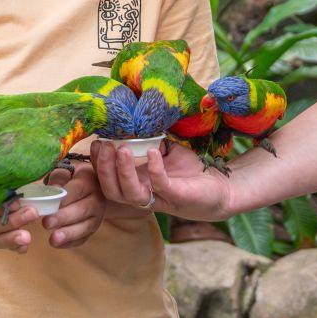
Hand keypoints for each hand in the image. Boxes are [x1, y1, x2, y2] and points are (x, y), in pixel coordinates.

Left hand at [39, 163, 104, 248]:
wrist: (90, 187)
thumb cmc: (71, 179)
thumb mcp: (65, 172)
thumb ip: (58, 179)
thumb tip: (53, 189)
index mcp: (88, 182)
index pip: (77, 190)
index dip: (63, 199)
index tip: (49, 206)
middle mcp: (97, 199)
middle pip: (82, 210)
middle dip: (63, 218)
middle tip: (46, 223)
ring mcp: (97, 216)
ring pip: (85, 227)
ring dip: (69, 234)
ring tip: (53, 239)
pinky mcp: (93, 229)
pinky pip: (83, 238)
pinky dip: (70, 242)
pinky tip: (57, 244)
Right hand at [92, 139, 234, 221]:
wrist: (221, 187)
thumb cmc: (190, 170)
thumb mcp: (165, 151)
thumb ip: (148, 140)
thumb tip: (133, 119)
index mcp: (137, 184)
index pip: (108, 180)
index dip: (97, 164)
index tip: (95, 141)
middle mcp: (144, 194)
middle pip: (112, 190)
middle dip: (104, 168)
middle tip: (103, 145)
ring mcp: (160, 198)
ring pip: (131, 194)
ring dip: (123, 171)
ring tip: (122, 149)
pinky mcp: (177, 197)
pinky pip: (161, 186)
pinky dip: (154, 169)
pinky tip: (154, 152)